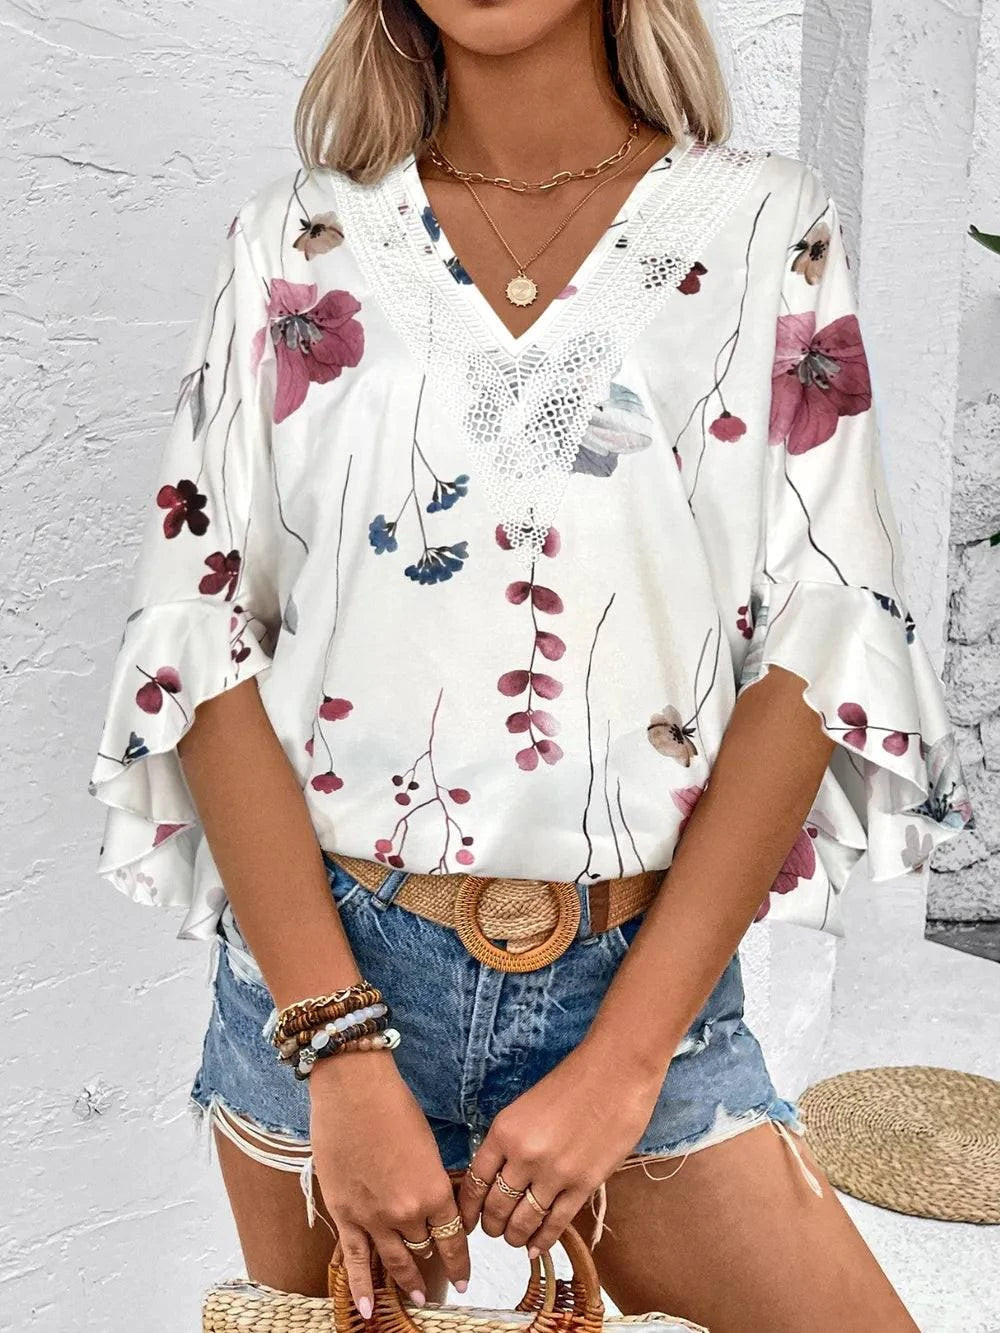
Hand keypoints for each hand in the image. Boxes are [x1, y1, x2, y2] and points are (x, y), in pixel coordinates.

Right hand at [309, 1054, 470, 1315]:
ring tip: (415, 1297)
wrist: (354, 1091)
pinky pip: (355, 1259)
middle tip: (441, 1286)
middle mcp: (408, 1212)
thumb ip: (431, 1181)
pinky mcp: (345, 1214)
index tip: (465, 1278)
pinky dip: (361, 1287)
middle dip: (434, 1267)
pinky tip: (367, 1310)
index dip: (460, 1262)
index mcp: (435, 1191)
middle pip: (425, 1249)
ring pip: (394, 1260)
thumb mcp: (428, 1145)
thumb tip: (433, 1202)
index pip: (453, 1238)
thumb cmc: (395, 1107)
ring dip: (406, 1280)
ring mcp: (374, 1217)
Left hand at [458, 1039, 662, 1254]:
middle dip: (491, 1225)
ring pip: (523, 1221)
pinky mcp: (583, 1185)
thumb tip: (500, 1175)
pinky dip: (543, 1240)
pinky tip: (536, 1248)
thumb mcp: (526, 1107)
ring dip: (514, 1236)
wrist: (616, 1072)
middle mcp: (524, 1155)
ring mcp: (554, 1173)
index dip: (468, 1207)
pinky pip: (555, 1223)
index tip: (467, 1220)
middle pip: (496, 1206)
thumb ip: (512, 1141)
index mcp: (504, 1131)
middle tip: (493, 1230)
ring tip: (514, 1239)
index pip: (475, 1181)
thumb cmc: (572, 1082)